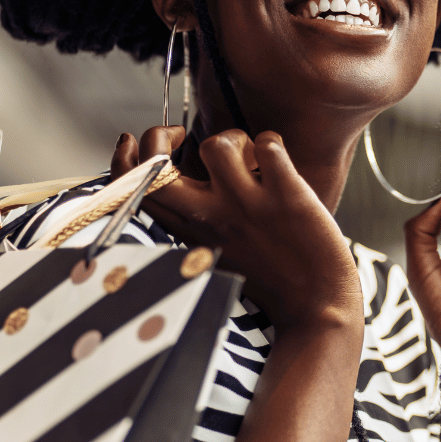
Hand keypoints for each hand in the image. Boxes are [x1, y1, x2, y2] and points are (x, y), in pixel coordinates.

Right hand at [112, 127, 362, 330]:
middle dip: (156, 136)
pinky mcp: (285, 195)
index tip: (133, 140)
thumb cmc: (270, 277)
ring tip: (252, 159)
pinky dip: (273, 142)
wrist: (317, 306)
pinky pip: (268, 143)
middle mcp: (211, 217)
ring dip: (234, 139)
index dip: (123, 158)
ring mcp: (247, 205)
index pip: (134, 189)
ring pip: (217, 143)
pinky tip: (280, 162)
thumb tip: (184, 178)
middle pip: (154, 167)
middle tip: (181, 134)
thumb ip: (197, 219)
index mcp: (190, 231)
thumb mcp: (216, 250)